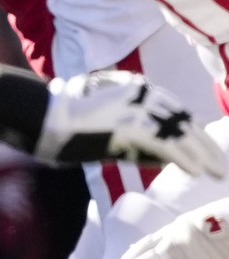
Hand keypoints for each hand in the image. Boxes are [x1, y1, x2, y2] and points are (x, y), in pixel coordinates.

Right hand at [37, 71, 224, 178]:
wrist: (46, 115)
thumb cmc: (66, 117)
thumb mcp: (102, 113)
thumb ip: (129, 127)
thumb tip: (156, 151)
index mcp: (134, 87)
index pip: (174, 109)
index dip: (191, 130)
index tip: (204, 147)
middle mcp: (141, 93)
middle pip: (182, 120)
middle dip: (203, 143)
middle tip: (218, 162)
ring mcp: (137, 107)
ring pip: (180, 133)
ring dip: (201, 154)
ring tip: (215, 171)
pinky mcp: (133, 124)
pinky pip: (167, 144)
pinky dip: (184, 159)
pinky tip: (195, 171)